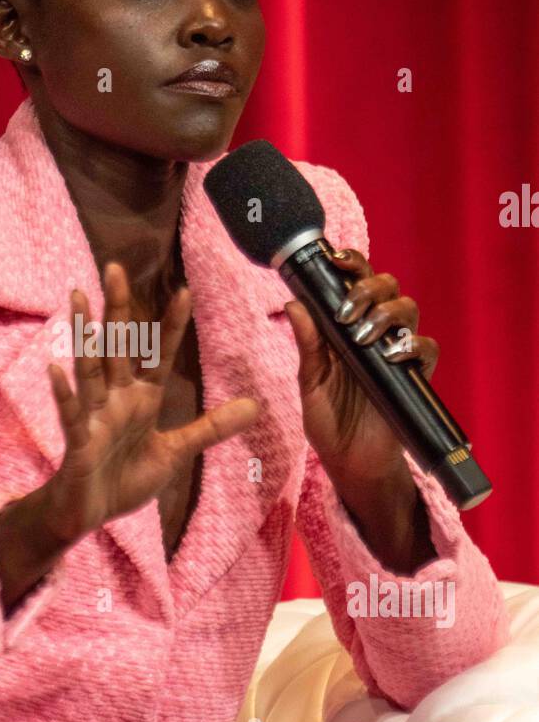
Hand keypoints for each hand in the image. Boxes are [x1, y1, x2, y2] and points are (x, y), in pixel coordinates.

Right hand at [43, 262, 258, 543]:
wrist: (89, 513)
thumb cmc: (124, 479)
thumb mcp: (175, 452)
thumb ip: (210, 428)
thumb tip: (255, 406)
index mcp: (141, 399)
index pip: (158, 355)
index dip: (170, 326)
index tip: (184, 292)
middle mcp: (117, 398)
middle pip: (119, 347)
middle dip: (118, 309)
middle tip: (115, 267)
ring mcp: (95, 415)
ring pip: (90, 368)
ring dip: (84, 334)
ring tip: (78, 298)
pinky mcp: (78, 440)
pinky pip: (71, 413)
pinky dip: (64, 393)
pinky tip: (56, 368)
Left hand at [283, 247, 439, 482]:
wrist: (350, 463)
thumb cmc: (329, 421)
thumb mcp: (311, 382)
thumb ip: (308, 345)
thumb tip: (294, 303)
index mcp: (347, 328)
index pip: (355, 282)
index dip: (351, 263)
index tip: (334, 259)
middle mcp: (375, 332)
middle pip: (387, 286)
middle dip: (368, 287)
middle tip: (347, 312)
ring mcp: (397, 352)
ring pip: (409, 308)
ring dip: (386, 313)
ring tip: (364, 337)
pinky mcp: (415, 376)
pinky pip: (428, 347)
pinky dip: (413, 345)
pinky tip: (393, 355)